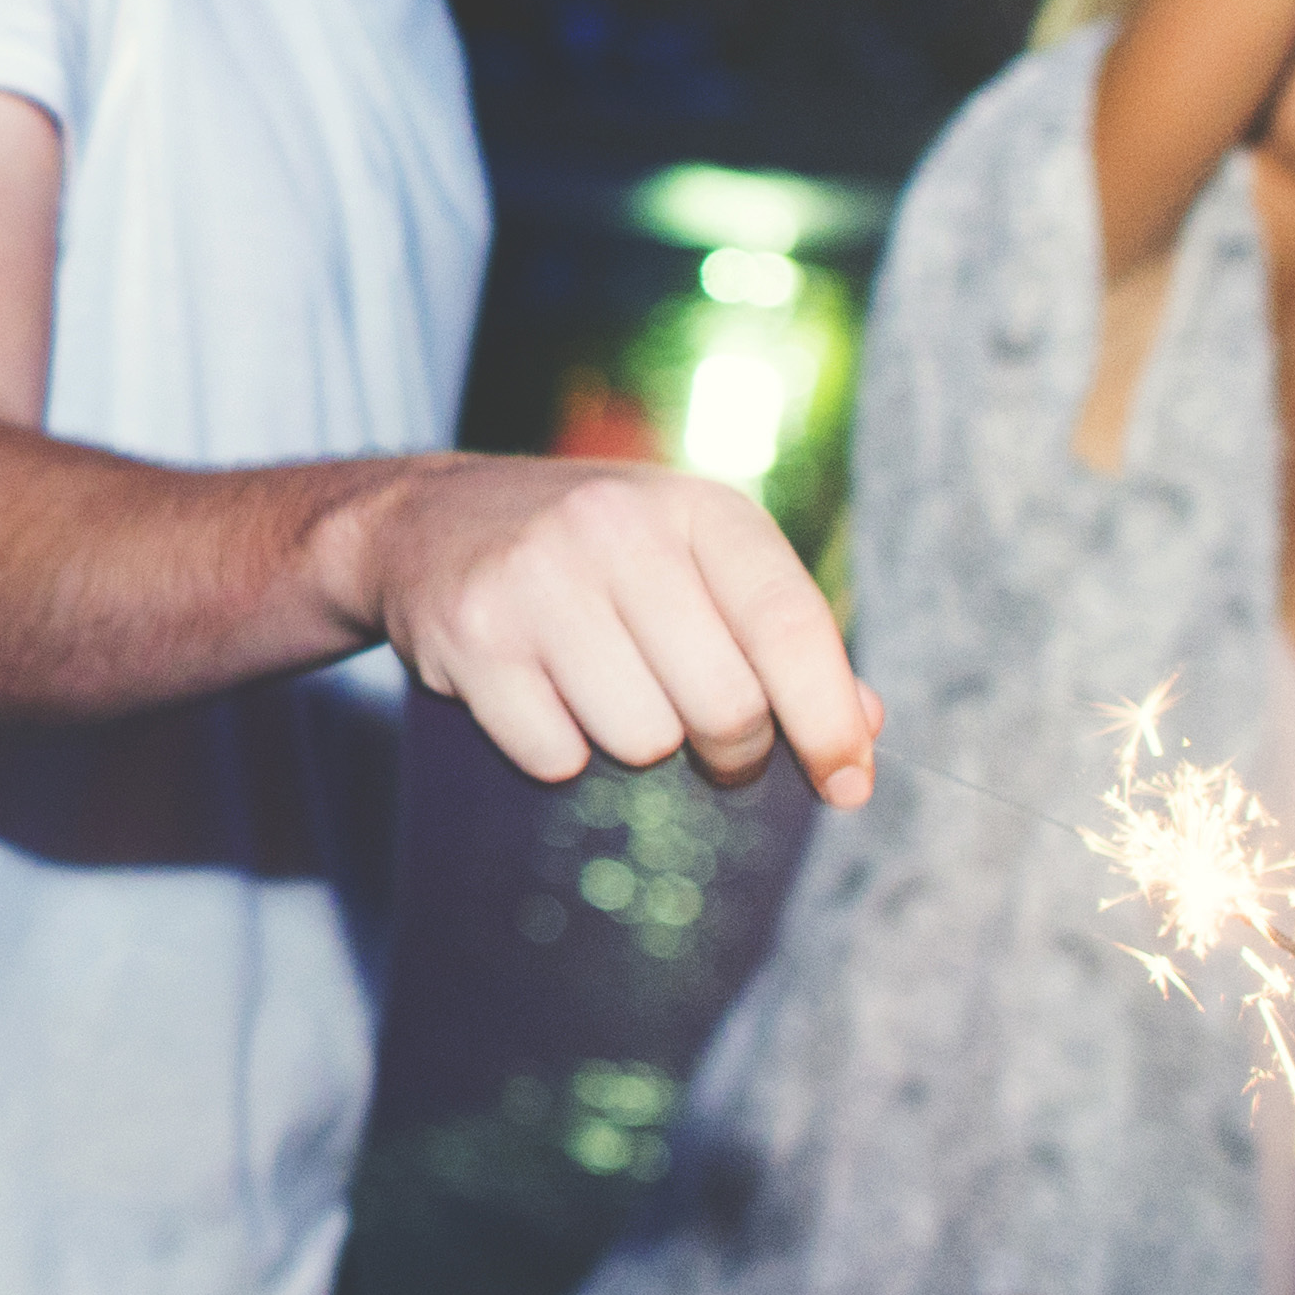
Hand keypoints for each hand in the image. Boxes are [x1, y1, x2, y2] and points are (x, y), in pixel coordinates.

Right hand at [359, 457, 877, 803]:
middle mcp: (618, 529)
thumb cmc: (596, 555)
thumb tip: (866, 729)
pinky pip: (556, 757)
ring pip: (641, 741)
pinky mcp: (474, 639)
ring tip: (606, 691)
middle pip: (724, 704)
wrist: (428, 521)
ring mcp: (538, 581)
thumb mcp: (697, 562)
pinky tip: (541, 693)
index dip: (830, 722)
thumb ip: (782, 639)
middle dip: (732, 752)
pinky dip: (559, 750)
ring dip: (636, 743)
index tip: (848, 786)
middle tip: (713, 745)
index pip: (791, 626)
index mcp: (698, 507)